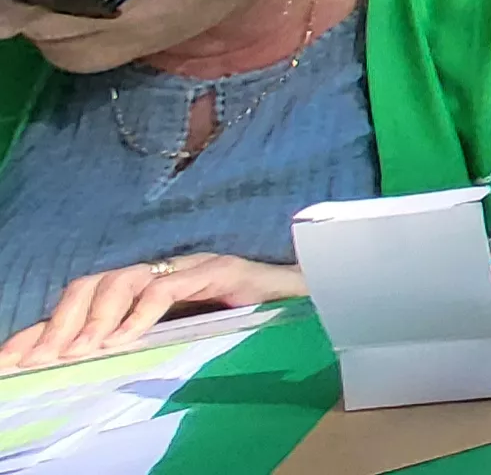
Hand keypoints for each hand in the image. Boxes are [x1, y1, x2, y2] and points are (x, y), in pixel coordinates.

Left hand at [0, 256, 302, 369]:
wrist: (318, 299)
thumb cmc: (257, 321)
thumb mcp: (190, 335)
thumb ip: (152, 340)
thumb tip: (101, 365)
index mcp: (152, 285)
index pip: (86, 297)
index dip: (48, 325)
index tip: (15, 358)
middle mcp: (165, 270)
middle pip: (93, 283)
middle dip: (61, 322)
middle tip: (42, 360)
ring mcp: (192, 266)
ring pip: (123, 281)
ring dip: (95, 320)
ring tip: (81, 351)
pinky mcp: (220, 270)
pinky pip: (167, 289)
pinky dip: (140, 315)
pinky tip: (123, 339)